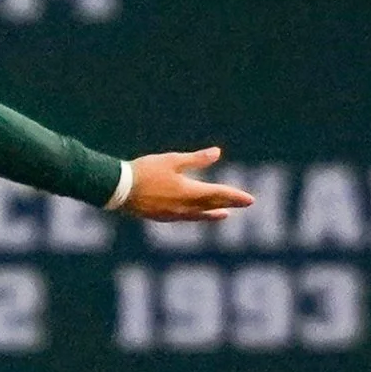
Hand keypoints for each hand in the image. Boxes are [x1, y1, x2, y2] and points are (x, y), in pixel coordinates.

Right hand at [122, 147, 253, 220]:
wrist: (119, 189)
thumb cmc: (145, 171)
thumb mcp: (172, 160)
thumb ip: (196, 159)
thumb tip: (217, 153)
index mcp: (189, 192)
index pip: (219, 195)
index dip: (236, 196)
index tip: (250, 199)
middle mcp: (184, 207)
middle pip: (212, 206)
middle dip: (229, 204)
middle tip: (245, 203)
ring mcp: (173, 215)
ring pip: (199, 215)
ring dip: (213, 214)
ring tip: (224, 214)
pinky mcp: (162, 217)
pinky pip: (186, 218)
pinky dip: (197, 216)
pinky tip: (196, 214)